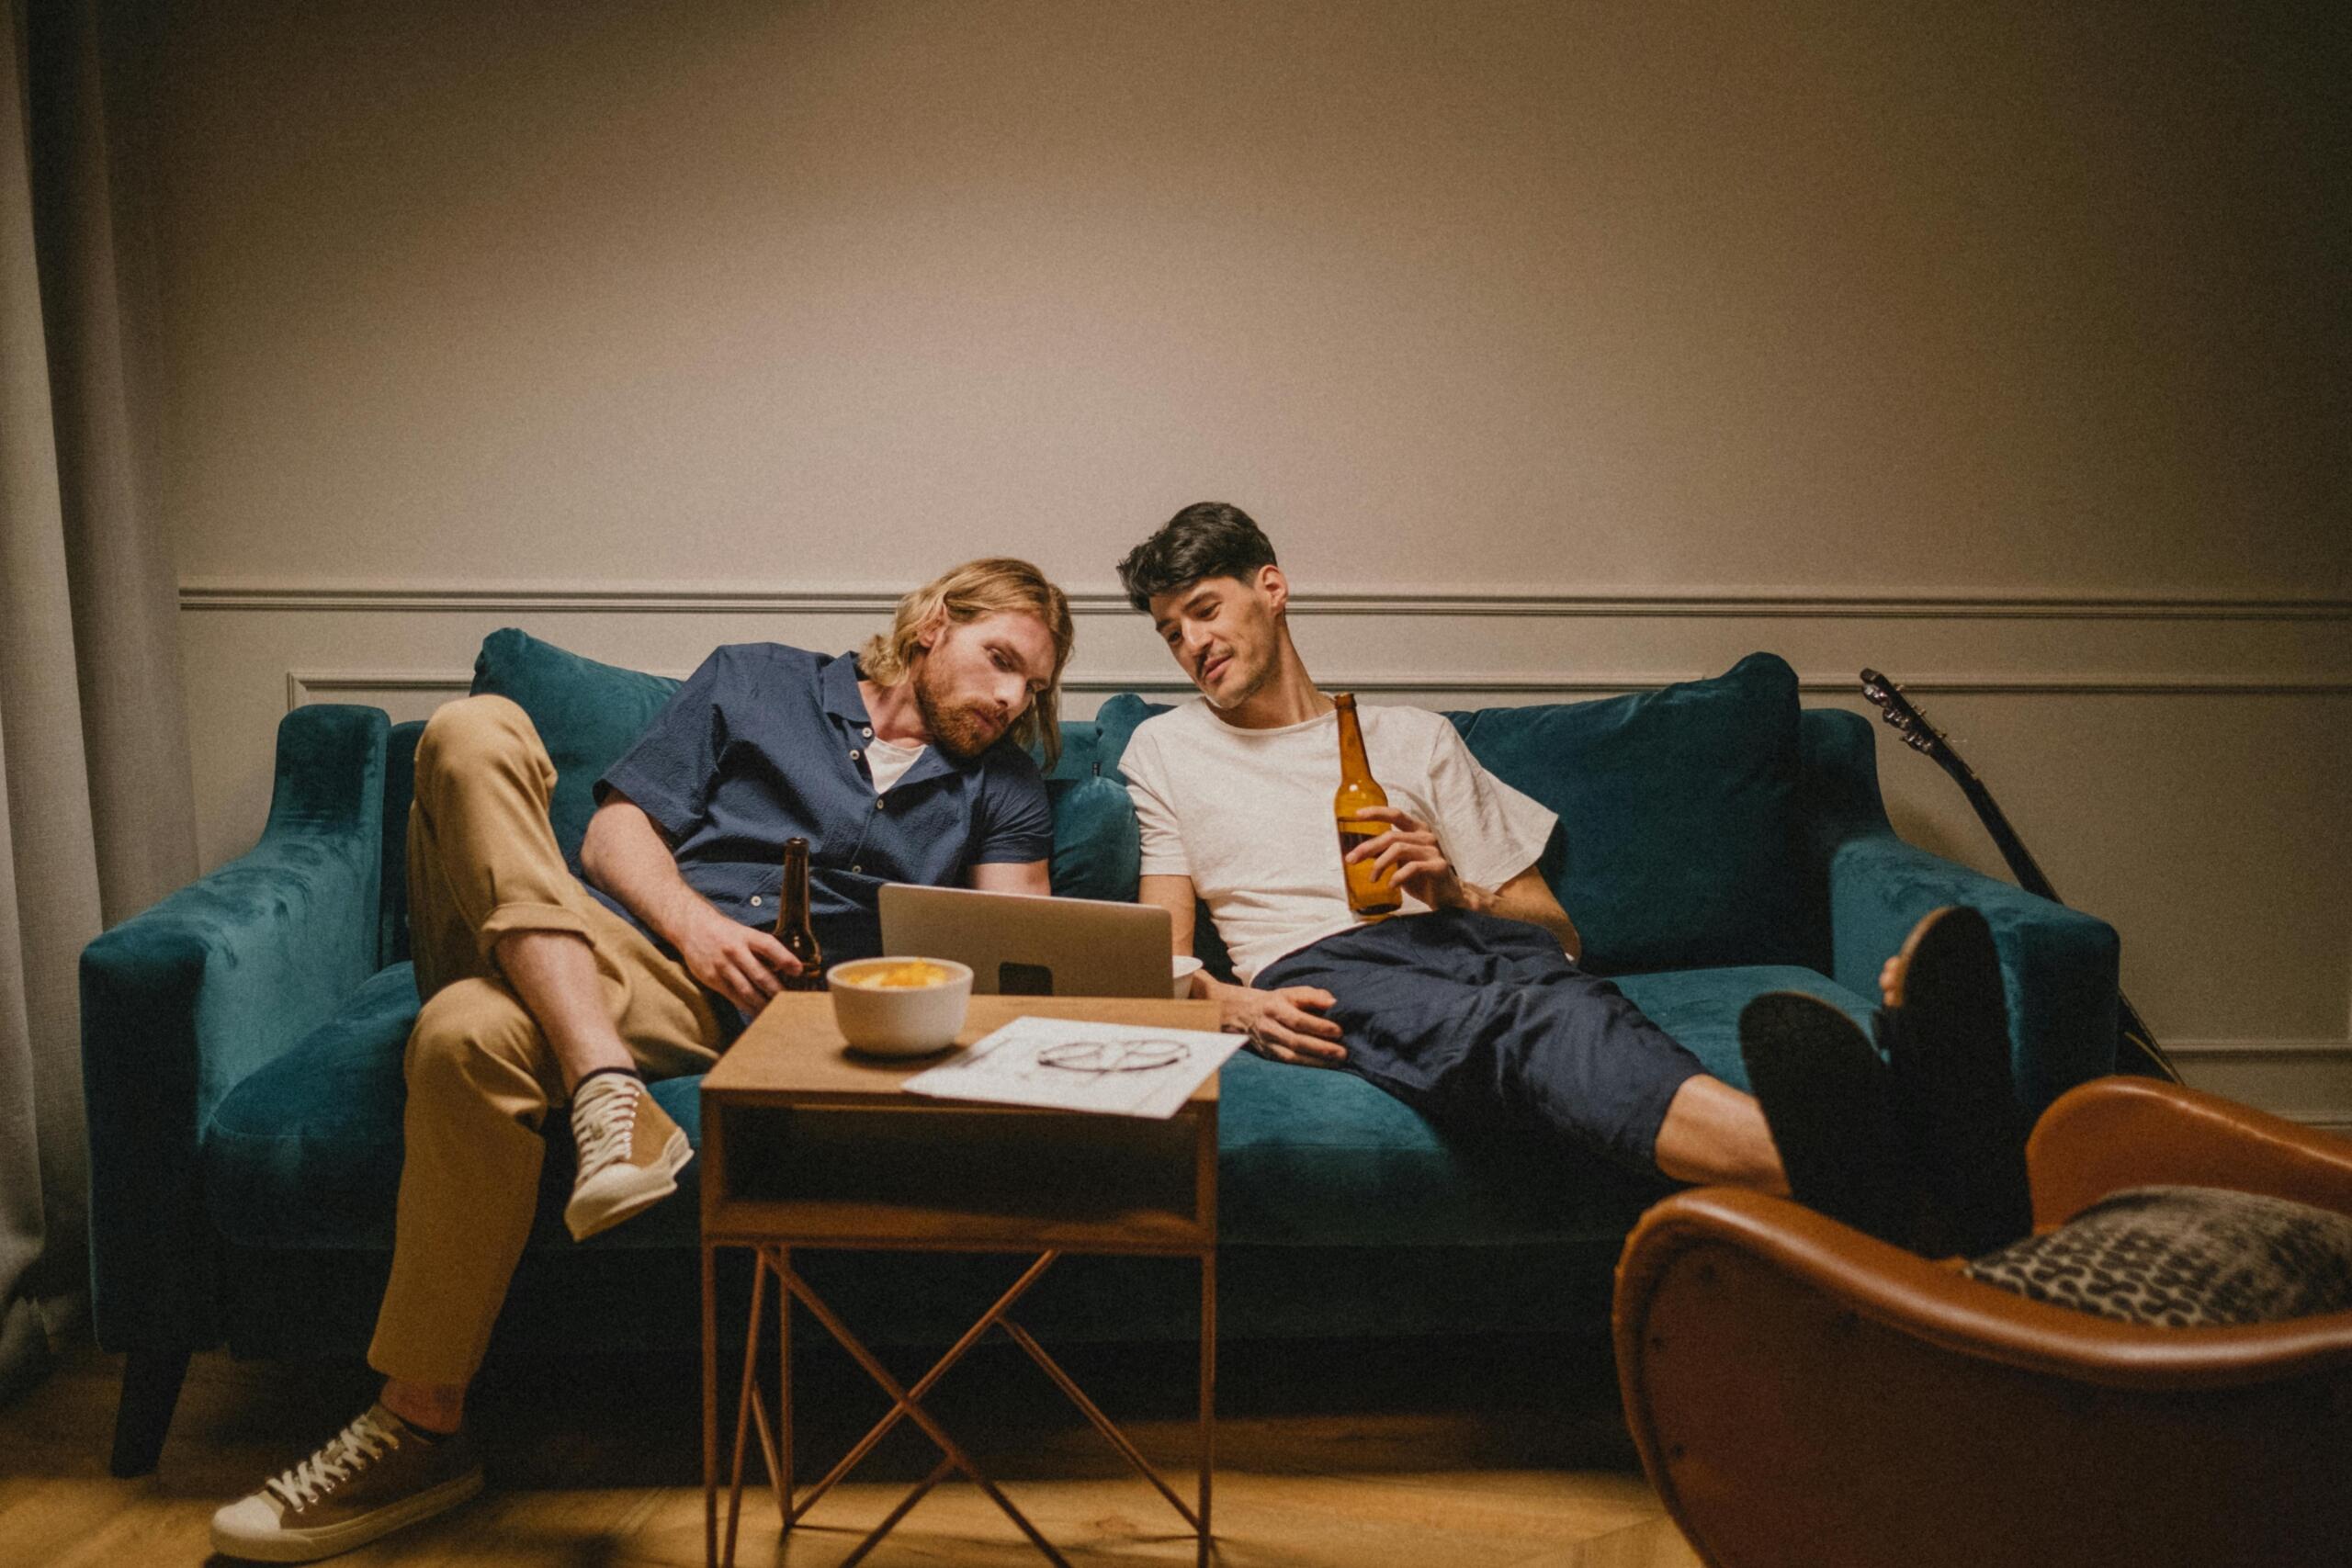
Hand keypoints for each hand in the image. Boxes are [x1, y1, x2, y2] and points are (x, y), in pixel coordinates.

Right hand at [674, 905, 801, 1014]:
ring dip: (764, 1003)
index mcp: (746, 935)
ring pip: (747, 990)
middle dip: (777, 990)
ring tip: (778, 1013)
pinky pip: (733, 997)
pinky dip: (747, 1007)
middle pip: (759, 974)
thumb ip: (761, 948)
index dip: (784, 958)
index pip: (768, 945)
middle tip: (792, 1002)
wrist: (692, 927)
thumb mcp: (744, 932)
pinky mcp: (712, 978)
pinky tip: (758, 1013)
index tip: (799, 970)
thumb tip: (786, 967)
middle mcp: (734, 950)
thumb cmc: (725, 932)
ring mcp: (722, 966)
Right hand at [1211, 979, 1347, 1066]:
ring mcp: (1267, 1044)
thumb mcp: (1292, 992)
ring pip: (1292, 1056)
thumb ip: (1313, 996)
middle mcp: (1269, 1027)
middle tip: (1343, 1052)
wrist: (1245, 1013)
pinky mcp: (1269, 1055)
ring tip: (1337, 1062)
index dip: (1319, 1027)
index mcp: (1275, 1008)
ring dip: (1316, 1061)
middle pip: (1296, 1041)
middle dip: (1321, 1048)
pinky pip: (1289, 1063)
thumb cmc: (1277, 1002)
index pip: (1298, 1020)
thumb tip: (1334, 1003)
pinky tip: (1324, 1066)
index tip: (1339, 1031)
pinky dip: (1308, 1065)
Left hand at [1345, 805, 1474, 910]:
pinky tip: (1390, 884)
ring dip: (1380, 864)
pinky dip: (1397, 876)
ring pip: (1399, 849)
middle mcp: (1425, 836)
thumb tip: (1357, 853)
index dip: (1376, 812)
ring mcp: (1433, 850)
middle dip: (1368, 847)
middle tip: (1351, 860)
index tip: (1356, 815)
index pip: (1395, 814)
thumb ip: (1384, 853)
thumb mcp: (1400, 861)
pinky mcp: (1438, 866)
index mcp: (1416, 829)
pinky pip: (1413, 867)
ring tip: (1372, 878)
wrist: (1447, 895)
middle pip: (1391, 836)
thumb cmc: (1421, 876)